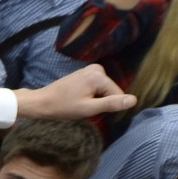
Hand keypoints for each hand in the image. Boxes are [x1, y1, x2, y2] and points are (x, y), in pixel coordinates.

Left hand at [14, 64, 135, 119]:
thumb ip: (112, 104)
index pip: (118, 95)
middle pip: (111, 91)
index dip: (107, 107)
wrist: (43, 102)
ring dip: (96, 99)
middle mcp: (96, 68)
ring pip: (105, 90)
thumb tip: (134, 100)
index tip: (91, 109)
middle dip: (102, 102)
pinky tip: (79, 97)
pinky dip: (92, 95)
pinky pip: (98, 87)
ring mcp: (90, 69)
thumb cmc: (64, 107)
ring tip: (81, 102)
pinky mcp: (85, 73)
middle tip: (84, 106)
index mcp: (98, 75)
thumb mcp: (89, 109)